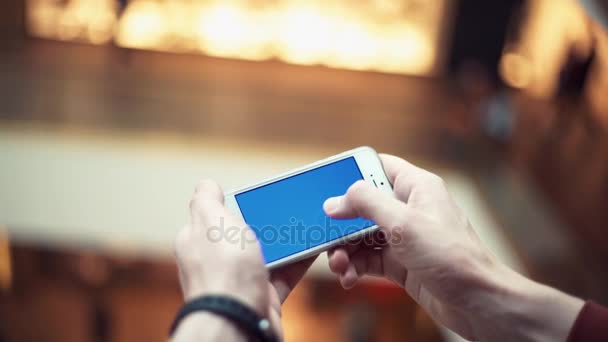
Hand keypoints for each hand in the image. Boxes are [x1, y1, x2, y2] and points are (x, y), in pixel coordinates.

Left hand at [174, 180, 314, 339]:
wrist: (240, 319)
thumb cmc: (223, 271)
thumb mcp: (211, 220)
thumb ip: (206, 199)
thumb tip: (207, 184)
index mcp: (200, 240)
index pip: (219, 215)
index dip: (239, 204)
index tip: (262, 196)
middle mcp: (218, 262)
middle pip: (247, 234)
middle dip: (269, 223)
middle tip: (291, 209)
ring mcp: (240, 281)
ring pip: (270, 254)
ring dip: (288, 241)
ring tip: (306, 224)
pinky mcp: (263, 296)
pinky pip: (286, 273)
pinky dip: (301, 261)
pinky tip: (313, 247)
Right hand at [324, 154, 583, 340]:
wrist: (476, 301)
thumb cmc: (451, 256)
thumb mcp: (403, 223)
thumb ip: (367, 205)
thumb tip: (335, 200)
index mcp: (417, 188)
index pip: (380, 166)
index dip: (354, 171)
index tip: (328, 183)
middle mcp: (409, 209)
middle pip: (364, 205)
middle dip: (342, 221)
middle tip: (324, 233)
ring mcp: (404, 238)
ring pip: (362, 236)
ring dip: (344, 249)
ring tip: (337, 263)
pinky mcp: (401, 263)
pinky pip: (368, 260)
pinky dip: (355, 266)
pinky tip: (347, 276)